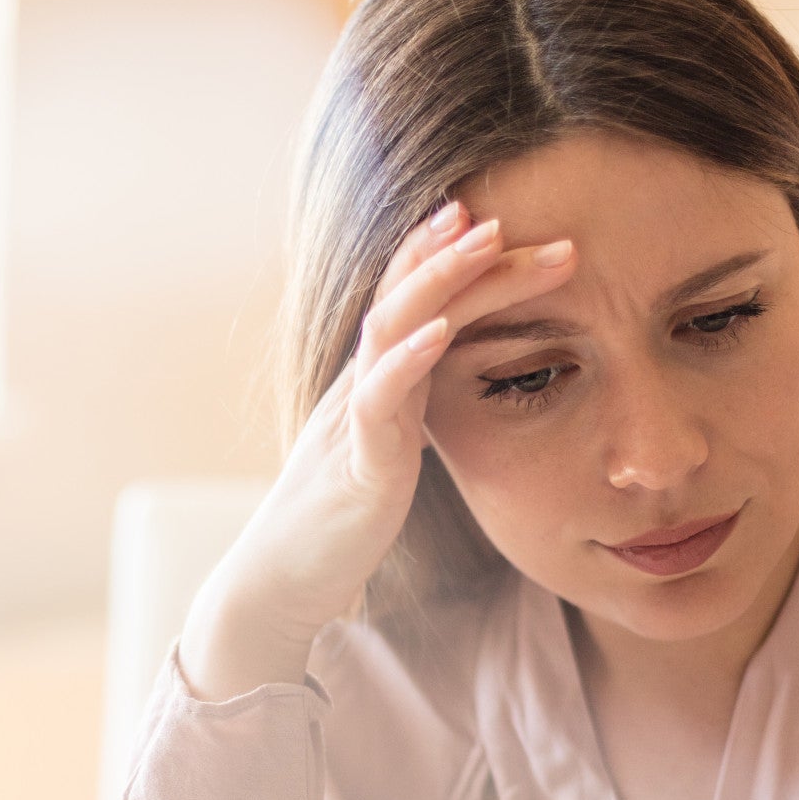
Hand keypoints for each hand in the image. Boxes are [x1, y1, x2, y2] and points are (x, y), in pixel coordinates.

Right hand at [198, 198, 578, 652]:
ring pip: (390, 329)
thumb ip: (412, 402)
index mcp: (377, 381)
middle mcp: (361, 386)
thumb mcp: (388, 445)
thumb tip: (449, 369)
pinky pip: (378, 404)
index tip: (502, 220)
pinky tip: (439, 334)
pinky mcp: (357, 467)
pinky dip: (407, 361)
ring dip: (439, 280)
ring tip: (485, 241)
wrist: (284, 582)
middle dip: (461, 252)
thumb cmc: (339, 517)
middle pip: (407, 296)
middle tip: (515, 217)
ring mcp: (355, 421)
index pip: (412, 299)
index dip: (447, 255)